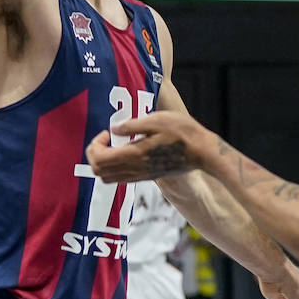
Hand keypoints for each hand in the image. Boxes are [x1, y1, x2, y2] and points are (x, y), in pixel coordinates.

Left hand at [86, 111, 209, 181]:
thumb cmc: (182, 132)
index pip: (99, 160)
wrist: (202, 152)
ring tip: (115, 145)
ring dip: (104, 162)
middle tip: (107, 138)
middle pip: (100, 172)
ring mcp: (141, 176)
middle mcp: (135, 170)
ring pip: (109, 178)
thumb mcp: (157, 120)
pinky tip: (127, 151)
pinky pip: (121, 178)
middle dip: (96, 154)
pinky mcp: (147, 177)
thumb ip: (132, 125)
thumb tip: (114, 128)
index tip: (107, 132)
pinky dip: (115, 166)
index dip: (95, 146)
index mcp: (134, 155)